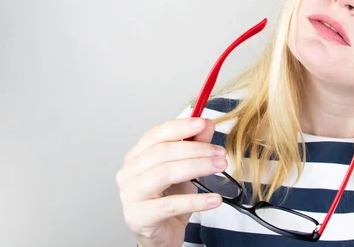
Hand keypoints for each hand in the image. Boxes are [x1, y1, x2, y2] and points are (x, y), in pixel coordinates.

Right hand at [116, 117, 226, 246]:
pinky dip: (196, 201)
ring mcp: (131, 195)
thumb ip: (194, 144)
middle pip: (162, 152)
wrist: (162, 234)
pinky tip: (214, 199)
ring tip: (220, 167)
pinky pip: (171, 205)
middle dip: (196, 149)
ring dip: (197, 167)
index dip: (180, 127)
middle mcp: (129, 173)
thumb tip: (207, 124)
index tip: (203, 123)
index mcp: (137, 156)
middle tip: (220, 152)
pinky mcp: (139, 217)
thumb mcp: (185, 168)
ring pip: (165, 174)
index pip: (156, 134)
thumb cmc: (169, 198)